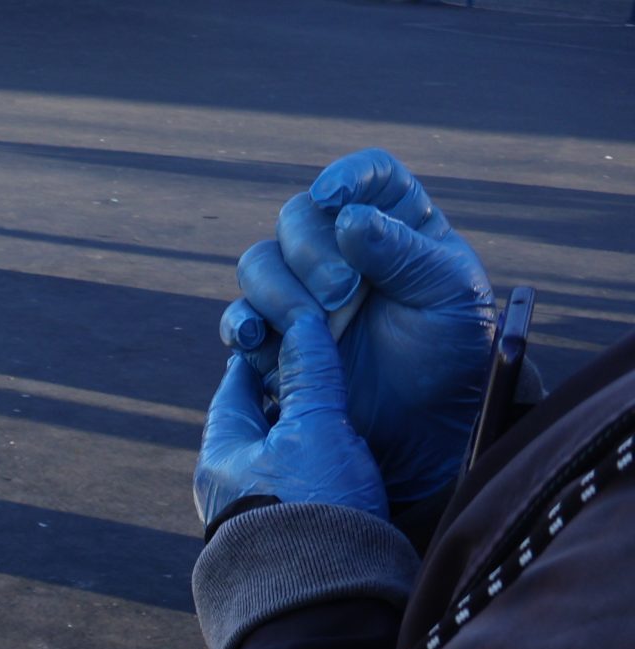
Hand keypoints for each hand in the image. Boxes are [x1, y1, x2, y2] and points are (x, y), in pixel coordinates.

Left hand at [196, 313, 387, 526]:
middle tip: (310, 363)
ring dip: (303, 431)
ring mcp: (255, 515)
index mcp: (219, 456)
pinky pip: (296, 486)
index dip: (257, 358)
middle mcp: (228, 486)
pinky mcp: (286, 537)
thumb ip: (309, 377)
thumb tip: (302, 323)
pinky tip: (343, 460)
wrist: (323, 599)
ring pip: (277, 456)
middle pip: (253, 424)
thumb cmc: (311, 508)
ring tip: (335, 407)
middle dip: (281, 395)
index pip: (232, 390)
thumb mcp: (314, 430)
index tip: (276, 331)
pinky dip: (316, 463)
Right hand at [219, 150, 494, 507]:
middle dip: (310, 252)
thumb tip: (348, 217)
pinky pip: (240, 319)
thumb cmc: (451, 354)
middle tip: (342, 294)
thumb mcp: (448, 295)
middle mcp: (343, 252)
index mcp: (398, 225)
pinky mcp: (276, 340)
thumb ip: (402, 251)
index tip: (333, 198)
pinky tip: (259, 337)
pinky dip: (242, 324)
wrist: (428, 427)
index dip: (347, 178)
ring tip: (312, 326)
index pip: (368, 177)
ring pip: (259, 263)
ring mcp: (304, 294)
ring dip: (277, 290)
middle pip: (298, 218)